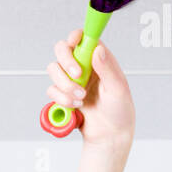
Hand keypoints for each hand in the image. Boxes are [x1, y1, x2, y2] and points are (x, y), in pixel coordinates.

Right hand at [45, 29, 135, 147]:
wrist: (109, 135)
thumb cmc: (120, 111)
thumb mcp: (118, 89)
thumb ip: (107, 68)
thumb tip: (98, 50)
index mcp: (99, 60)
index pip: (83, 38)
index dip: (75, 36)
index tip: (73, 43)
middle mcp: (84, 66)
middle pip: (62, 49)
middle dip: (66, 61)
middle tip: (78, 75)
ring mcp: (71, 80)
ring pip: (53, 69)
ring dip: (65, 85)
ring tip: (81, 98)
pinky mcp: (63, 94)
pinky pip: (52, 89)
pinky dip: (61, 98)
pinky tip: (76, 106)